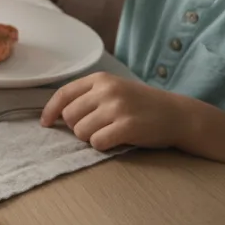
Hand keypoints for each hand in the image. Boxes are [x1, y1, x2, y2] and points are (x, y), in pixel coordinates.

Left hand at [41, 73, 184, 151]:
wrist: (178, 114)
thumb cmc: (141, 105)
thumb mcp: (114, 90)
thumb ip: (88, 96)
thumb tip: (55, 116)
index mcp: (101, 78)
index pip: (63, 94)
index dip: (50, 111)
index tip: (45, 123)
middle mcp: (107, 90)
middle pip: (69, 116)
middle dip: (77, 127)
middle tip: (97, 128)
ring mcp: (117, 107)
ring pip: (80, 131)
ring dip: (91, 138)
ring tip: (109, 132)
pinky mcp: (127, 126)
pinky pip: (97, 142)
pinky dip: (102, 146)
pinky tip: (116, 140)